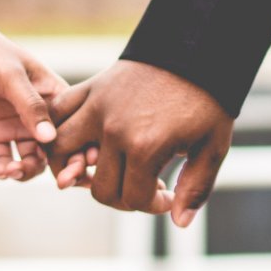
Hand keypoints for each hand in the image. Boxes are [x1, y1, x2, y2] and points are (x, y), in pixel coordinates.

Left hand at [0, 0, 67, 180]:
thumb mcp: (10, 75)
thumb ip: (30, 106)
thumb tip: (50, 138)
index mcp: (53, 96)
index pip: (75, 127)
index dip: (81, 149)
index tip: (81, 167)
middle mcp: (38, 115)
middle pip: (58, 150)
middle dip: (61, 168)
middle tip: (60, 182)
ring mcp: (16, 126)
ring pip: (32, 160)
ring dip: (28, 171)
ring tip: (14, 171)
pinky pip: (4, 159)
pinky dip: (5, 169)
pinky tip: (0, 172)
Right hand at [48, 60, 233, 226]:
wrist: (196, 48)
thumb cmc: (208, 98)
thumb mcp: (212, 145)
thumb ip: (196, 187)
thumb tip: (177, 222)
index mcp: (145, 146)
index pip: (133, 198)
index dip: (152, 206)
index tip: (167, 196)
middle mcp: (114, 129)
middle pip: (101, 188)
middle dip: (123, 197)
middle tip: (141, 187)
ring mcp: (97, 106)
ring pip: (60, 151)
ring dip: (74, 167)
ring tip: (98, 171)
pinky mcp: (91, 88)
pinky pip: (58, 112)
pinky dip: (57, 129)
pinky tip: (79, 141)